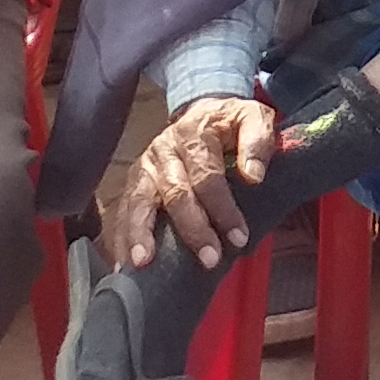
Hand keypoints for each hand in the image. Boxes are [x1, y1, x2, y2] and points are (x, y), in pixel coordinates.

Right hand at [106, 96, 279, 272]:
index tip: (239, 238)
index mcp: (194, 134)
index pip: (208, 176)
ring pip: (139, 204)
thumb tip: (253, 176)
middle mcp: (163, 151)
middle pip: (175, 194)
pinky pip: (123, 213)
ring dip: (141, 236)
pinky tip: (123, 265)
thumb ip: (258, 141)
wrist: (201, 114)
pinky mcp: (132, 184)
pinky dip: (122, 239)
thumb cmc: (229, 123)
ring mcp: (144, 168)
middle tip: (210, 260)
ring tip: (143, 264)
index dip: (223, 209)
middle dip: (193, 231)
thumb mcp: (253, 117)